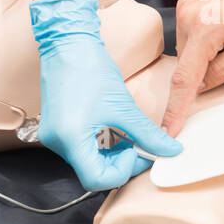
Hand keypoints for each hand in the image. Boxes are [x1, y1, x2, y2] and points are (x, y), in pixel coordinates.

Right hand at [31, 0, 180, 190]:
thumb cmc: (91, 69)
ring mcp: (53, 137)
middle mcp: (57, 143)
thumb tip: (170, 150)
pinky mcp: (57, 129)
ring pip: (89, 161)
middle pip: (93, 172)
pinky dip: (101, 144)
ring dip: (112, 154)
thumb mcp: (124, 106)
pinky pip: (82, 148)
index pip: (97, 180)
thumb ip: (148, 134)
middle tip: (141, 146)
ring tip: (129, 134)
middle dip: (121, 163)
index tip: (139, 153)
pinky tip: (115, 129)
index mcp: (70, 139)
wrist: (67, 44)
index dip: (123, 171)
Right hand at [162, 0, 223, 135]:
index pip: (184, 79)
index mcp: (205, 27)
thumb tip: (199, 87)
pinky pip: (191, 31)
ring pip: (188, 48)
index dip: (176, 109)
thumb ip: (223, 72)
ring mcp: (188, 1)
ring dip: (207, 53)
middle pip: (186, 63)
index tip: (168, 132)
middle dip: (207, 70)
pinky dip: (206, 38)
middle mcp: (189, 11)